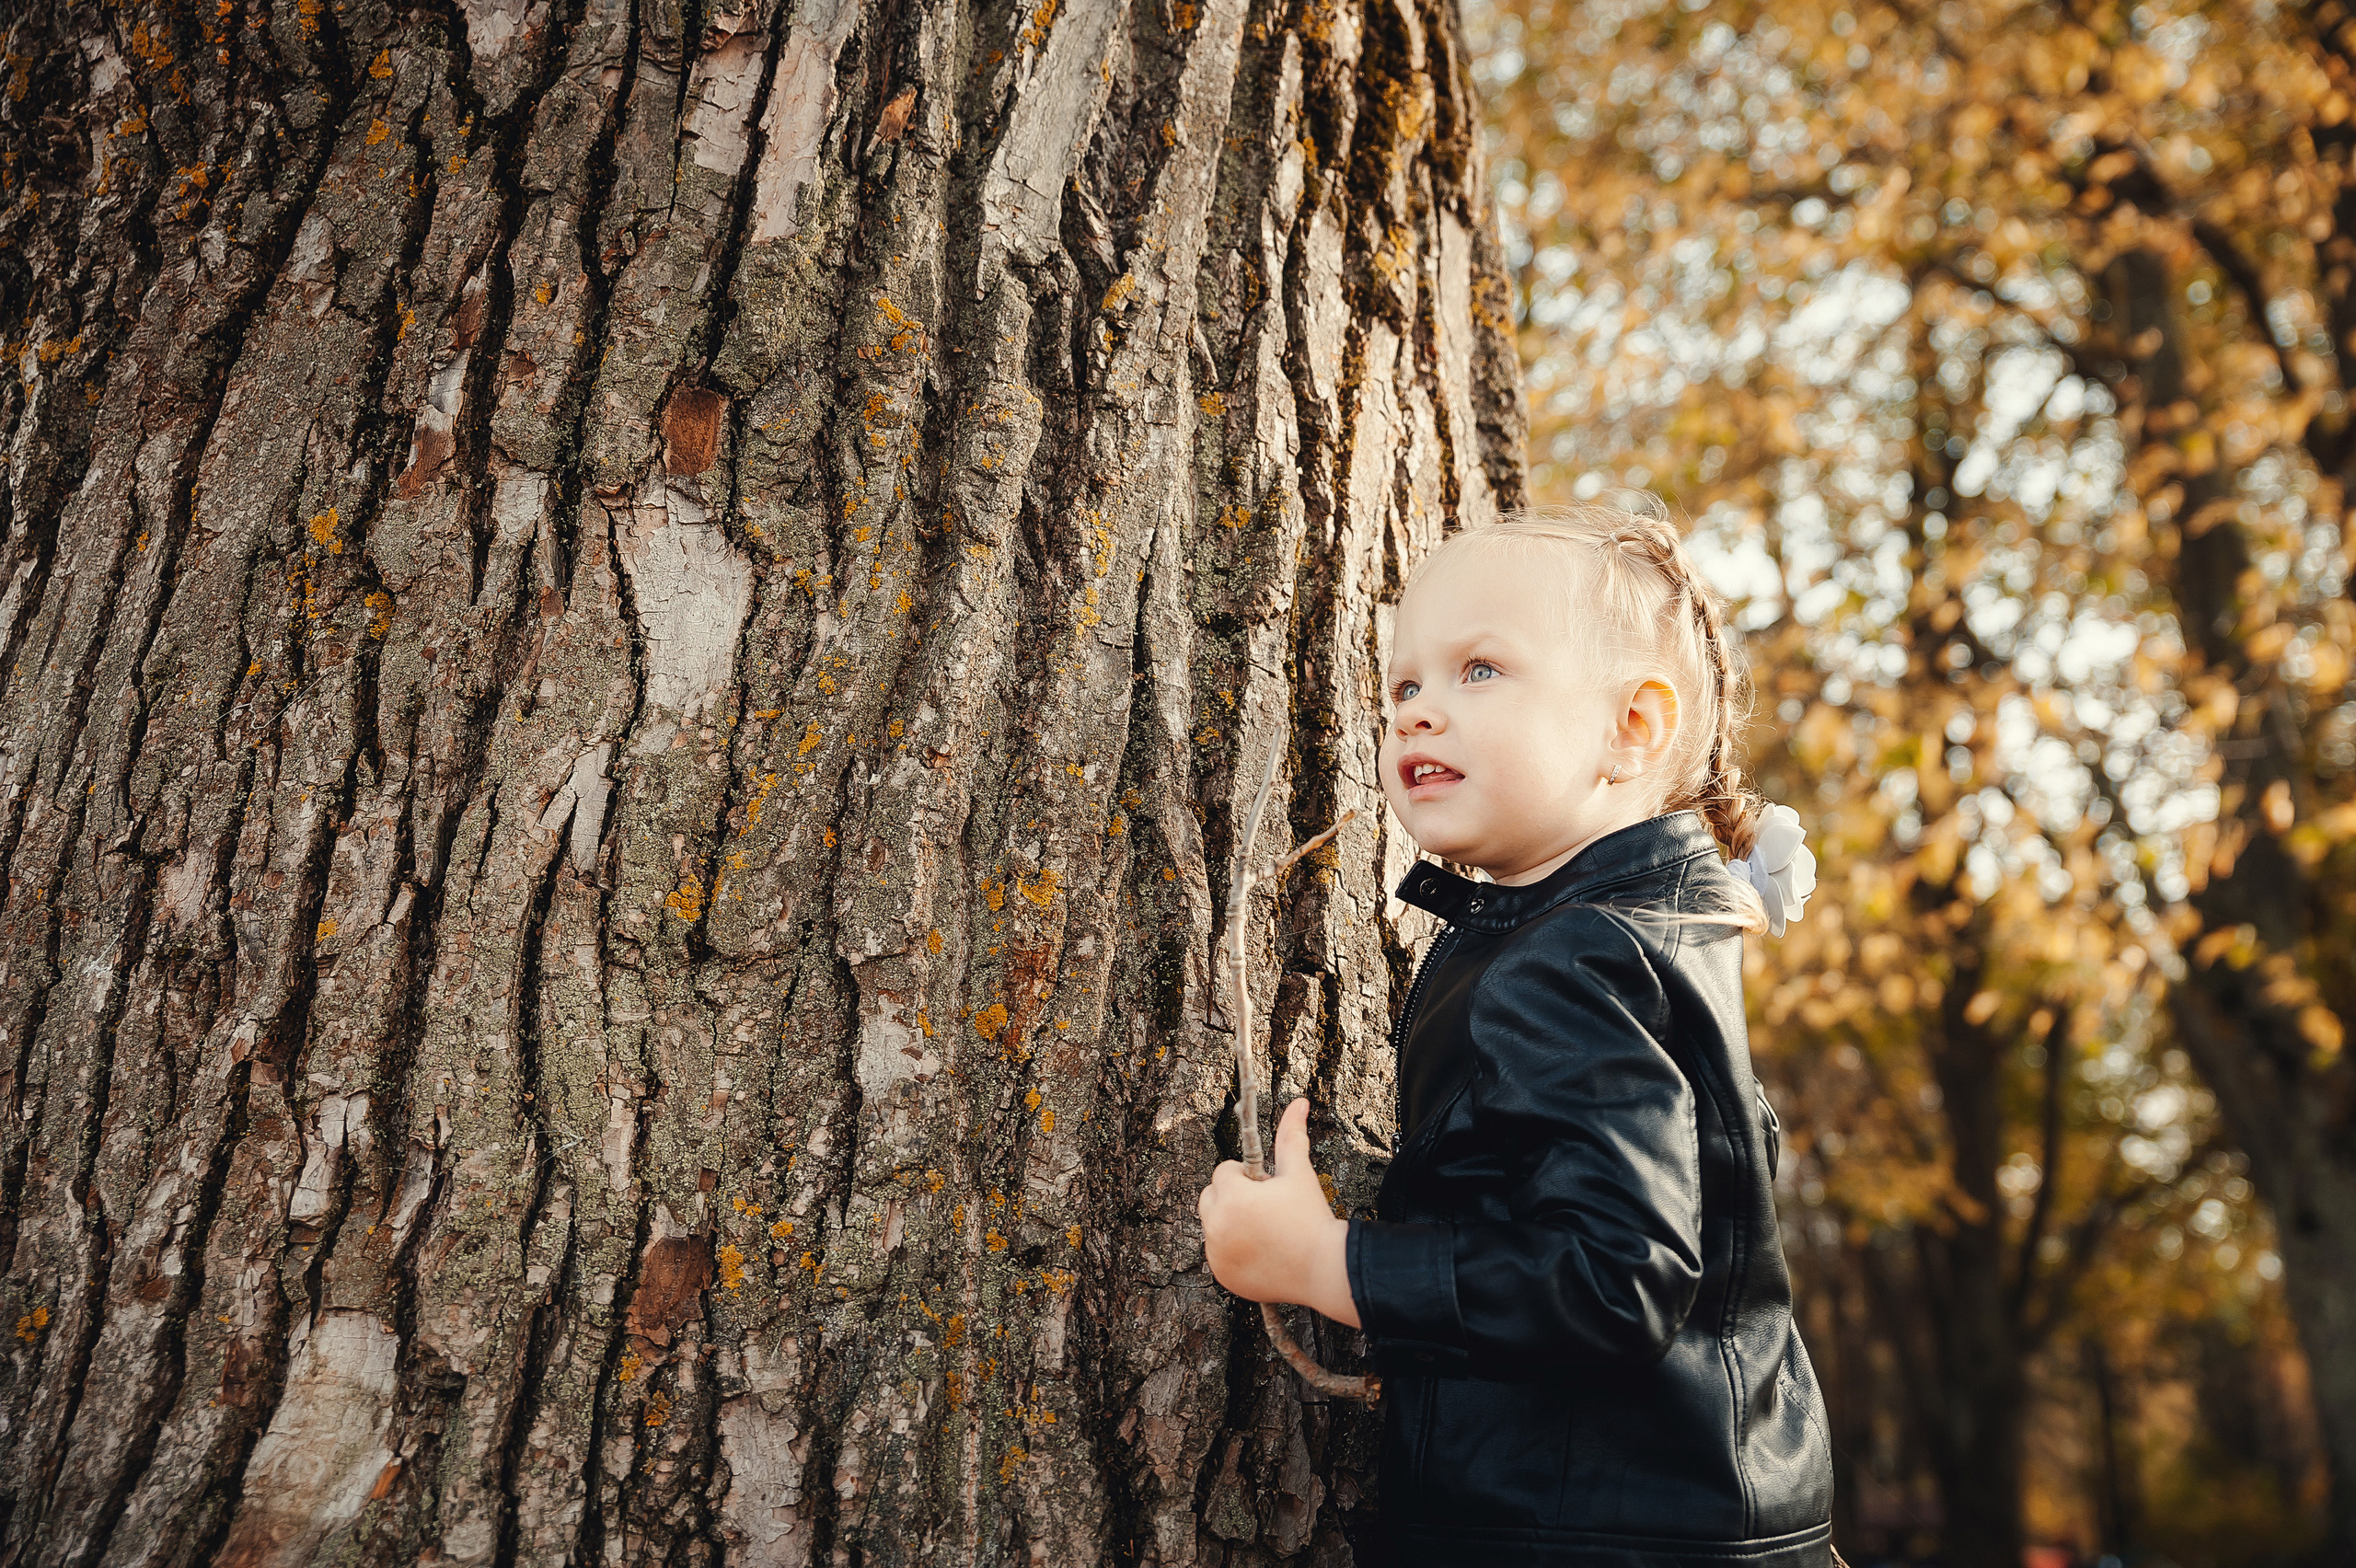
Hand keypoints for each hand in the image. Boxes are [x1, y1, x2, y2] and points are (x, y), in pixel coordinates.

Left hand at [1196, 1098, 1360, 1327]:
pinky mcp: (1222, 1275)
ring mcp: (1217, 1254)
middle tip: (1265, 1209)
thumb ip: (1291, 1136)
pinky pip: (1215, 1251)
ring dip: (1230, 1221)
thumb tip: (1299, 1103)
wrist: (1324, 1269)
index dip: (1248, 1178)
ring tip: (1264, 1229)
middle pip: (1210, 1196)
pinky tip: (1259, 1250)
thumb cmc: (1311, 1218)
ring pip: (1212, 1223)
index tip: (1268, 1190)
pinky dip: (1230, 1248)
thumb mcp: (1299, 1174)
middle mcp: (1217, 1226)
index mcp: (1232, 1197)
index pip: (1224, 1171)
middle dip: (1232, 1196)